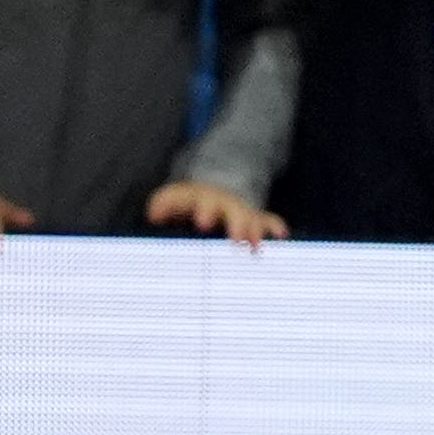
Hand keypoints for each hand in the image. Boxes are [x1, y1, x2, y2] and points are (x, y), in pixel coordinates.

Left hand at [147, 179, 286, 246]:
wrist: (214, 188)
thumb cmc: (189, 201)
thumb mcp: (173, 198)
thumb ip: (163, 205)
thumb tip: (153, 214)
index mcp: (204, 198)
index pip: (205, 203)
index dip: (204, 212)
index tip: (203, 223)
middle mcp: (226, 203)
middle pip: (234, 211)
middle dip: (236, 224)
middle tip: (237, 238)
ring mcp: (241, 211)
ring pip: (251, 218)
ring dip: (254, 231)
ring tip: (255, 246)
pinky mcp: (254, 219)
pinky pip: (267, 221)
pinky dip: (274, 227)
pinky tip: (280, 236)